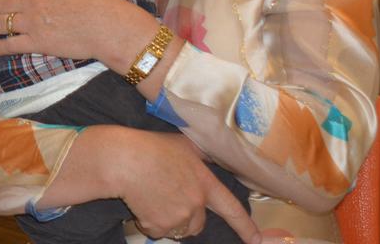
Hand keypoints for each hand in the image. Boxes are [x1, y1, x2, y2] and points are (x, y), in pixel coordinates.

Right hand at [103, 129, 259, 243]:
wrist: (122, 159)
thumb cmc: (150, 147)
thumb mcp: (184, 145)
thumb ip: (203, 155)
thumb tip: (218, 153)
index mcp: (205, 183)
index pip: (232, 209)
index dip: (246, 227)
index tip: (257, 241)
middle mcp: (196, 202)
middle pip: (197, 224)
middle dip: (185, 218)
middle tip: (166, 198)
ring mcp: (179, 216)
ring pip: (177, 229)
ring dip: (166, 221)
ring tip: (150, 197)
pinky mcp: (160, 225)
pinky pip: (156, 232)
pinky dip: (148, 223)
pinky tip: (140, 203)